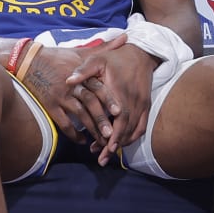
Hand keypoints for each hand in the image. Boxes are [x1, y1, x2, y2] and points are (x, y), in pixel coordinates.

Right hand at [16, 44, 115, 146]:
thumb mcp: (81, 51)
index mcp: (81, 73)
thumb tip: (125, 36)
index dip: (108, 100)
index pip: (97, 88)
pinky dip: (73, 134)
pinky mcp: (50, 105)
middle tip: (111, 133)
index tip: (119, 112)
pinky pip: (63, 123)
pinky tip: (82, 140)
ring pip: (78, 116)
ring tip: (100, 140)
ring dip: (90, 129)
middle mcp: (71, 85)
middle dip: (101, 119)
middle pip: (89, 104)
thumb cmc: (58, 57)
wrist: (29, 61)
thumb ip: (105, 47)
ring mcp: (60, 96)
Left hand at [66, 35, 159, 162]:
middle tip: (102, 159)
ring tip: (107, 155)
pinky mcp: (146, 106)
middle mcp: (133, 100)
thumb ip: (83, 71)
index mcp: (120, 91)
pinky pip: (142, 126)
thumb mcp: (97, 59)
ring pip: (134, 130)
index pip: (119, 117)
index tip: (102, 146)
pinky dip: (132, 137)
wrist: (141, 53)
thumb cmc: (115, 58)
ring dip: (122, 144)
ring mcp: (142, 104)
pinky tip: (121, 144)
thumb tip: (67, 81)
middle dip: (114, 145)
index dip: (112, 134)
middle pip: (126, 129)